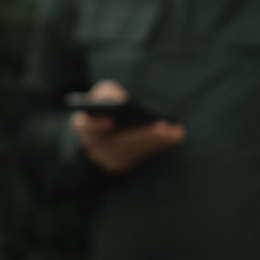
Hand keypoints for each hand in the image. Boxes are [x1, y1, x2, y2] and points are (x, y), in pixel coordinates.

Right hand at [70, 79, 185, 173]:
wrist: (96, 135)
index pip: (89, 128)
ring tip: (173, 131)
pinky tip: (176, 135)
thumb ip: (105, 95)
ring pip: (135, 150)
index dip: (98, 125)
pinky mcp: (123, 164)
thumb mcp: (98, 98)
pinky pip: (143, 154)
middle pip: (119, 142)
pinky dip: (160, 144)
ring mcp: (109, 159)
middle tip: (162, 127)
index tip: (111, 119)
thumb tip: (120, 100)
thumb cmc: (100, 110)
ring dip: (156, 140)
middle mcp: (95, 148)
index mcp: (83, 129)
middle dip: (142, 134)